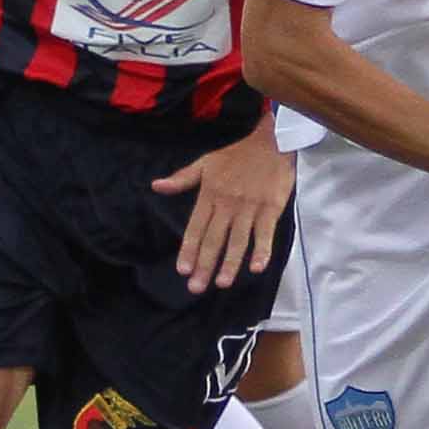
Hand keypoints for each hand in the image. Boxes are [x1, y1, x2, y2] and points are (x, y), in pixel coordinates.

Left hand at [153, 131, 292, 291]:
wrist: (272, 141)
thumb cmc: (238, 155)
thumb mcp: (206, 163)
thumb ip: (182, 179)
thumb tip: (156, 186)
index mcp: (210, 194)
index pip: (196, 228)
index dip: (189, 250)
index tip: (183, 270)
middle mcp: (227, 204)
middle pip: (214, 239)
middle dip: (205, 265)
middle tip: (196, 288)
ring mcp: (250, 207)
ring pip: (237, 240)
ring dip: (230, 263)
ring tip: (222, 283)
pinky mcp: (271, 208)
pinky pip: (265, 233)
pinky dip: (261, 250)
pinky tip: (257, 267)